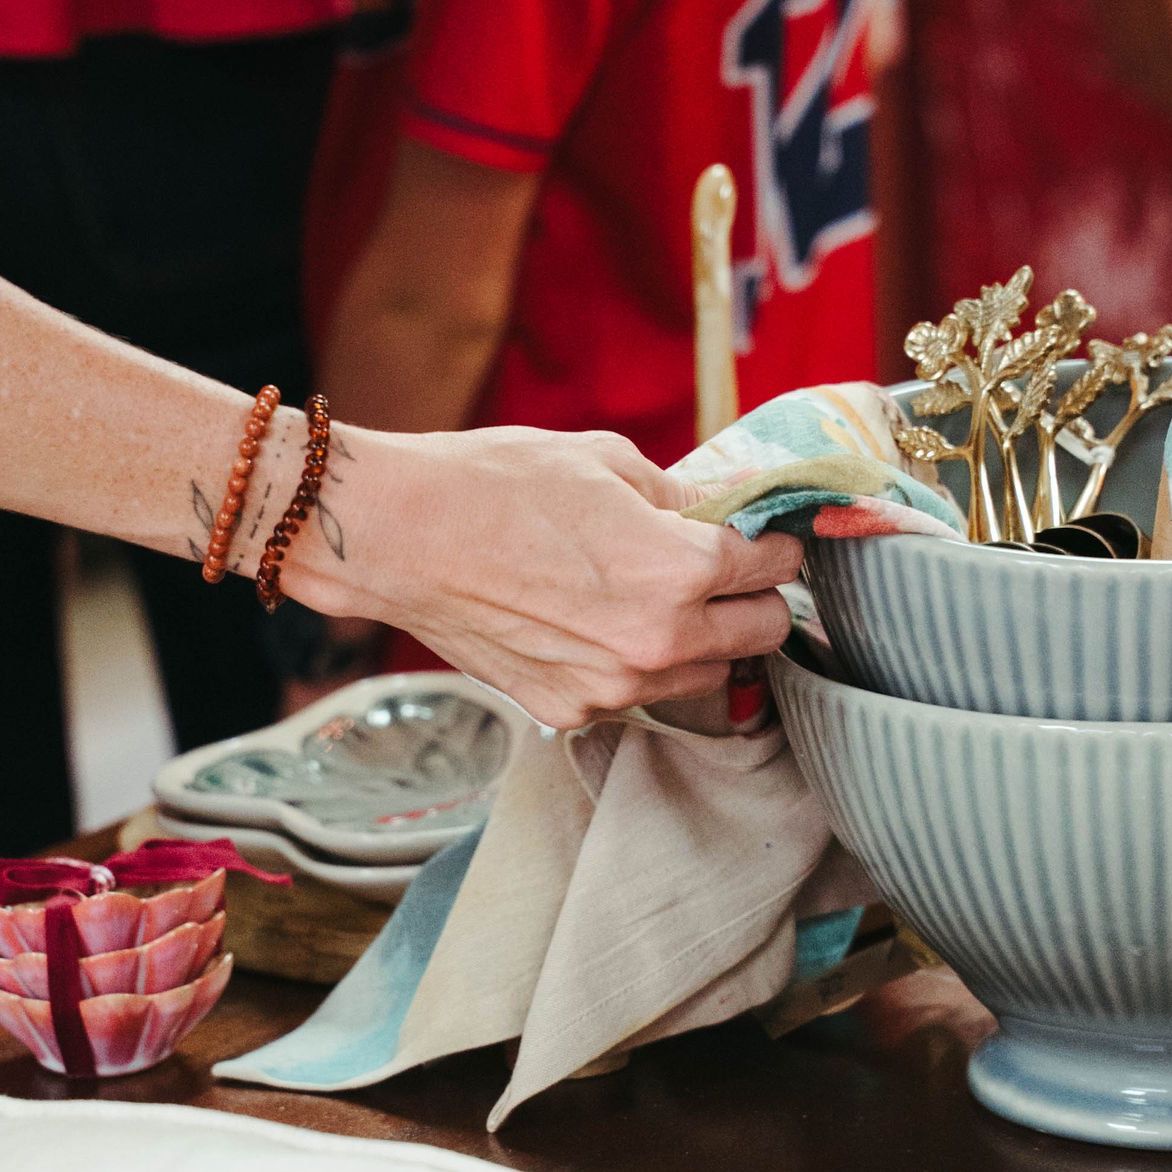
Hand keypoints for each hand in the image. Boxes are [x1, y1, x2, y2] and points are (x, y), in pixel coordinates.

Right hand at [284, 419, 800, 730]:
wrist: (396, 536)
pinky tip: (597, 621)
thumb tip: (718, 510)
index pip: (775, 568)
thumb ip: (680, 496)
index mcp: (680, 571)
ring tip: (657, 597)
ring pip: (705, 675)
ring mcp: (612, 689)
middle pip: (761, 634)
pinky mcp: (569, 711)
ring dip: (702, 639)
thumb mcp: (607, 461)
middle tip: (726, 570)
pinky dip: (635, 663)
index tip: (764, 536)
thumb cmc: (494, 484)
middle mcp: (658, 644)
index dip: (775, 543)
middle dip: (754, 598)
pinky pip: (635, 692)